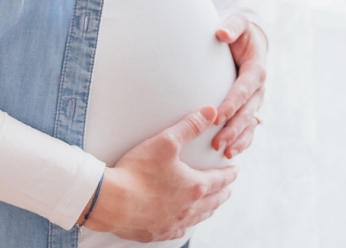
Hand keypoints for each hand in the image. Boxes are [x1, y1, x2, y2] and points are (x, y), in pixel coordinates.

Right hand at [82, 106, 238, 241]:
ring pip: (198, 218)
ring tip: (211, 205)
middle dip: (223, 193)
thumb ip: (190, 126)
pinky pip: (178, 231)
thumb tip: (210, 113)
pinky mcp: (156, 232)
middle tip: (228, 189)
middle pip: (213, 202)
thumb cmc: (137, 172)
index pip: (219, 180)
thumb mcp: (166, 142)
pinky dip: (186, 225)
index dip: (229, 174)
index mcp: (194, 186)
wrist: (111, 202)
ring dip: (208, 210)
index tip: (235, 171)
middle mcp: (188, 208)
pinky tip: (183, 223)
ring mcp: (172, 223)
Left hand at [211, 13, 267, 158]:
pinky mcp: (251, 108)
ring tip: (225, 153)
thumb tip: (221, 33)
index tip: (217, 115)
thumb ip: (232, 26)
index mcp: (256, 69)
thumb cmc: (239, 31)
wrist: (248, 41)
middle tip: (217, 142)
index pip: (244, 89)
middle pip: (247, 112)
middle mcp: (259, 88)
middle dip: (233, 128)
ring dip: (238, 139)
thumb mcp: (238, 22)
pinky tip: (230, 154)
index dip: (232, 103)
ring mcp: (256, 100)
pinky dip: (242, 141)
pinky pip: (249, 128)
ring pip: (250, 124)